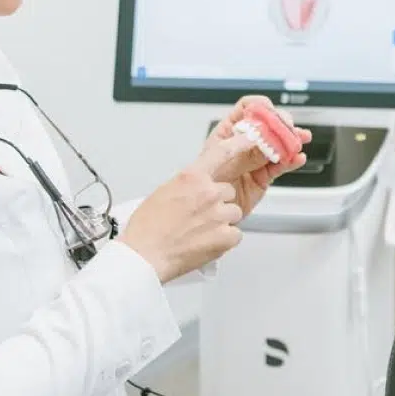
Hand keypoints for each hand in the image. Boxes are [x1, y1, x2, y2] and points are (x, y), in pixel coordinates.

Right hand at [119, 138, 259, 280]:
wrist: (144, 255)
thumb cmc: (147, 228)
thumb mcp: (165, 192)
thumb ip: (188, 186)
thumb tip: (196, 188)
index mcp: (192, 178)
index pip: (221, 153)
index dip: (239, 144)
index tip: (250, 140)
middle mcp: (209, 193)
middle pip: (228, 193)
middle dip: (218, 204)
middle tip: (198, 218)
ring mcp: (219, 214)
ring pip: (233, 214)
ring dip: (222, 222)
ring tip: (199, 232)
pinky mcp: (226, 236)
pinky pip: (235, 235)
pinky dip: (224, 241)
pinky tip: (204, 243)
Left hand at [206, 95, 310, 214]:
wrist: (207, 213)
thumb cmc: (203, 184)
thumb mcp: (223, 162)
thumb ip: (245, 151)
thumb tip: (265, 140)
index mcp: (229, 131)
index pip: (247, 108)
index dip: (260, 106)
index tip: (271, 111)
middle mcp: (244, 142)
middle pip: (268, 124)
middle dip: (281, 123)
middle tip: (289, 128)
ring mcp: (256, 159)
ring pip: (278, 144)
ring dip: (292, 140)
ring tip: (301, 139)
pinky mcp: (264, 176)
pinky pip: (281, 166)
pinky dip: (292, 161)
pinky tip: (298, 158)